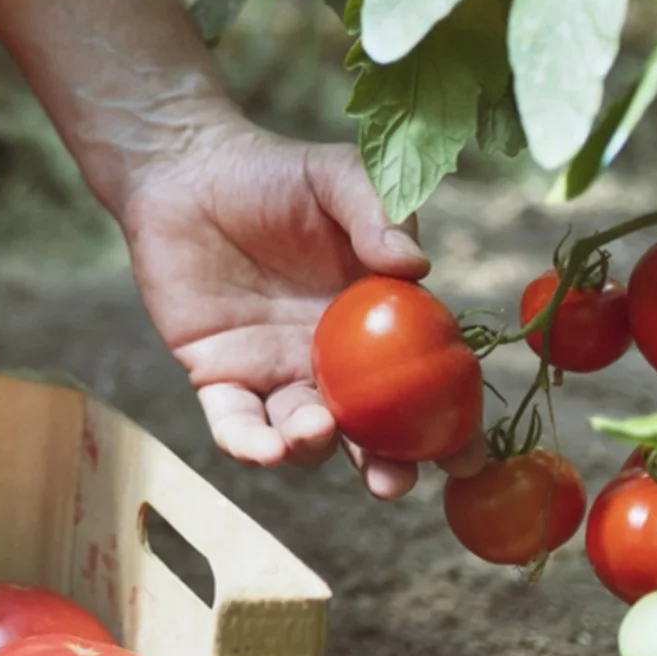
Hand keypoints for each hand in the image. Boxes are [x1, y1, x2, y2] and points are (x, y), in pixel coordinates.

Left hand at [114, 117, 486, 499]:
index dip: (449, 425)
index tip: (468, 457)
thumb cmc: (274, 175)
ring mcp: (275, 372)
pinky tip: (263, 448)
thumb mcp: (339, 177)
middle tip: (391, 483)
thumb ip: (381, 214)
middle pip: (367, 431)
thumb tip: (417, 267)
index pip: (424, 384)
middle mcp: (332, 361)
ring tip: (314, 431)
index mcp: (379, 323)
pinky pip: (234, 424)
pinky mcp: (219, 375)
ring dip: (313, 447)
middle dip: (384, 466)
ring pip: (302, 435)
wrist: (187, 173)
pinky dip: (248, 444)